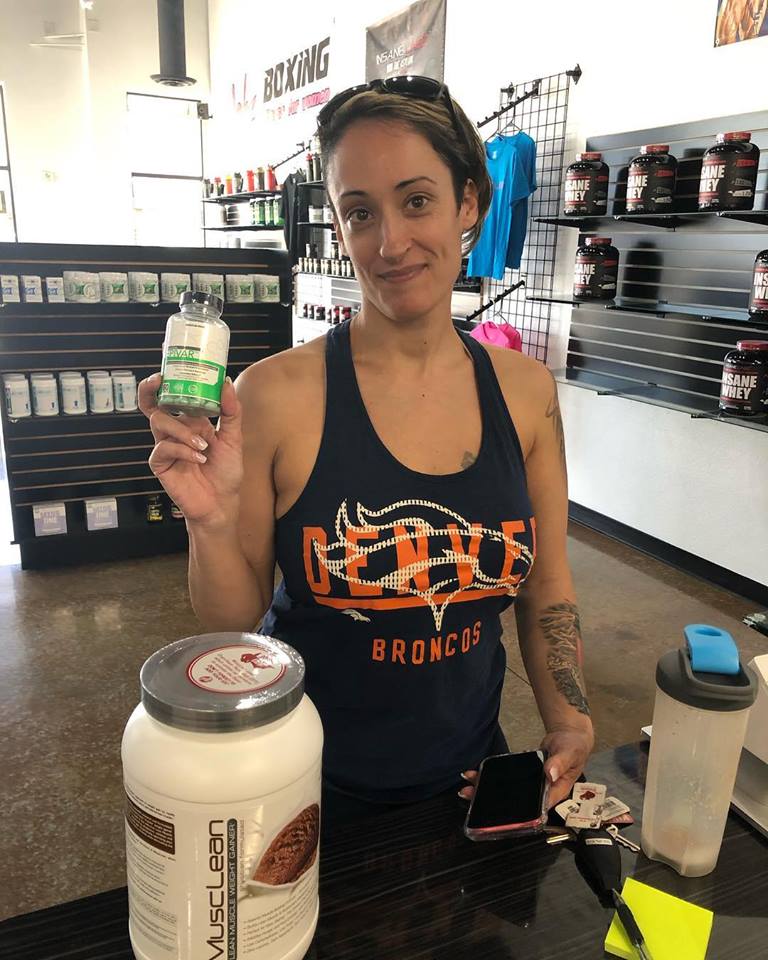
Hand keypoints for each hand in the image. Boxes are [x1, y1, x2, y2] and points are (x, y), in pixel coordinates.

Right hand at [139, 373, 243, 526]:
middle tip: (158, 381)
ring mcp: (166, 447)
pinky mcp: (160, 464)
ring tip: (203, 444)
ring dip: (182, 430)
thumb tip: (226, 382)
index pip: (174, 397)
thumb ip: (230, 412)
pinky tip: (198, 457)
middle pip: (153, 405)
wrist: (222, 503)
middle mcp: (175, 431)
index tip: (171, 368)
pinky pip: (163, 448)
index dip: (168, 382)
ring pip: (160, 423)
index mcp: (191, 422)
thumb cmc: (226, 473)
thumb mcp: (234, 439)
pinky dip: (182, 450)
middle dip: (150, 390)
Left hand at [457, 725, 593, 809]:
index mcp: (554, 792)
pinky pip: (507, 777)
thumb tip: (549, 774)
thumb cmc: (574, 746)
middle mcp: (541, 792)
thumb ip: (560, 763)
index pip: (536, 808)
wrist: (569, 735)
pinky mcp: (524, 774)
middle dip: (494, 803)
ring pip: (508, 791)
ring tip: (466, 787)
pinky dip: (493, 776)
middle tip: (471, 797)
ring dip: (488, 789)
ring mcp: (531, 783)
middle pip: (516, 802)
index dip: (518, 813)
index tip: (500, 814)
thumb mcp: (569, 753)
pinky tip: (476, 774)